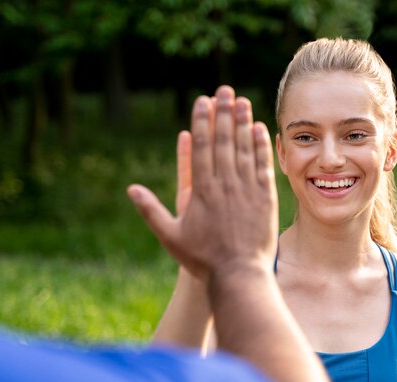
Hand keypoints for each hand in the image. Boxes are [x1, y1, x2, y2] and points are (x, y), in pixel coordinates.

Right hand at [128, 85, 277, 280]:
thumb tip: (130, 189)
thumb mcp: (170, 236)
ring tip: (241, 101)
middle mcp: (225, 184)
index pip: (202, 147)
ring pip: (244, 149)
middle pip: (224, 141)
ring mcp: (247, 190)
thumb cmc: (202, 259)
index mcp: (201, 190)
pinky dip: (260, 146)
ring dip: (242, 123)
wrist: (238, 275)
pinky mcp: (265, 198)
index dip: (202, 122)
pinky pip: (262, 166)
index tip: (202, 101)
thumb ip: (150, 210)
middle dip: (223, 113)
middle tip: (224, 90)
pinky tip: (259, 128)